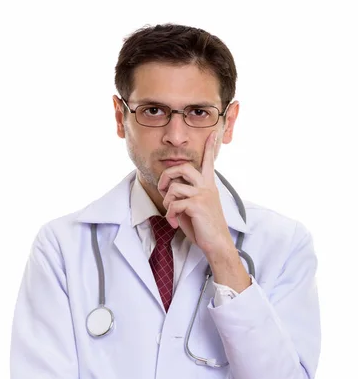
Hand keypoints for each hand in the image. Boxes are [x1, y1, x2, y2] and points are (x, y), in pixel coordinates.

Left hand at [157, 132, 232, 257]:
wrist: (217, 244)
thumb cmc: (205, 227)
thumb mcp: (196, 207)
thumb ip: (187, 194)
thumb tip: (171, 190)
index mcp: (209, 185)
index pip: (209, 162)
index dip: (210, 147)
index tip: (211, 134)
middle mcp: (207, 187)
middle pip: (183, 168)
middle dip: (166, 176)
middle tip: (162, 188)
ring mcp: (202, 195)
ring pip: (174, 187)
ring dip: (167, 201)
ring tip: (171, 213)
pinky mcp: (197, 205)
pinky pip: (173, 204)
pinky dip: (170, 215)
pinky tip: (174, 223)